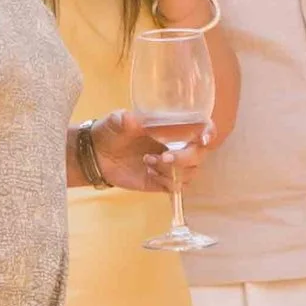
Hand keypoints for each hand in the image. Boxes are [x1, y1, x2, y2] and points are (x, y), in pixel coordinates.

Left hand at [80, 109, 200, 192]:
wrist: (96, 155)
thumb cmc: (111, 132)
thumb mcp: (115, 121)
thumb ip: (124, 120)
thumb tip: (130, 120)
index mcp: (173, 128)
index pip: (202, 128)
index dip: (209, 132)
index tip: (203, 139)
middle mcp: (177, 146)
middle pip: (199, 155)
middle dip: (184, 158)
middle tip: (162, 157)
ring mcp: (171, 165)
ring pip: (189, 172)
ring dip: (171, 170)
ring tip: (147, 163)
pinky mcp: (163, 181)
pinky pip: (177, 186)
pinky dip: (166, 181)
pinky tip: (148, 174)